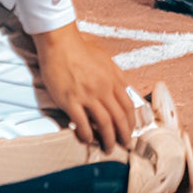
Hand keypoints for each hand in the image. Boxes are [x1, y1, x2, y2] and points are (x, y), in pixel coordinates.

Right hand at [34, 23, 134, 151]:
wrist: (60, 43)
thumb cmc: (82, 50)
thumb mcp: (106, 61)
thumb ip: (117, 77)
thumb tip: (125, 91)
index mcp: (114, 80)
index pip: (128, 107)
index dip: (131, 123)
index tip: (130, 132)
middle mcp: (103, 89)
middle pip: (119, 118)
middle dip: (124, 136)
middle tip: (124, 146)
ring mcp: (87, 95)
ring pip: (104, 124)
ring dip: (108, 139)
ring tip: (108, 149)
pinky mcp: (70, 100)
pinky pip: (82, 123)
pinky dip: (87, 134)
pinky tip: (88, 139)